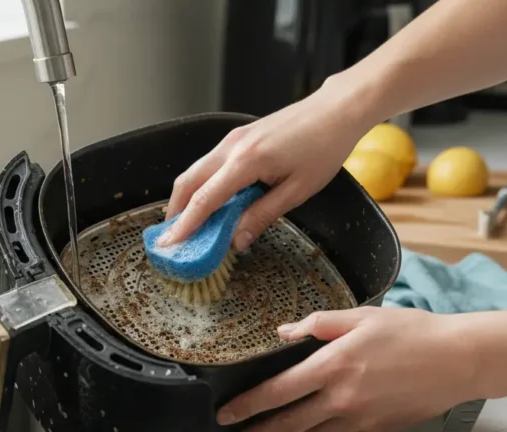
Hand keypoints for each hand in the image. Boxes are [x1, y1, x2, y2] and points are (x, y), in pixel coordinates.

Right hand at [157, 76, 371, 249]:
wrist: (335, 111)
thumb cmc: (323, 148)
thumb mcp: (297, 191)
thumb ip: (262, 216)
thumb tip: (236, 241)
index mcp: (246, 161)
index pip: (205, 199)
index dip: (186, 225)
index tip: (170, 244)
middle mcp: (232, 147)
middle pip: (188, 181)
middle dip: (176, 211)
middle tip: (170, 239)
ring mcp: (233, 139)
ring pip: (196, 171)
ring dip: (186, 198)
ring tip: (186, 225)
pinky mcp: (239, 137)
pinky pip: (210, 164)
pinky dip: (201, 185)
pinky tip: (208, 202)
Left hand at [216, 307, 481, 431]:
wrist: (458, 361)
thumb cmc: (414, 333)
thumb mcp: (362, 316)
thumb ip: (318, 323)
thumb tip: (284, 332)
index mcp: (333, 366)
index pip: (277, 392)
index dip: (248, 405)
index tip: (227, 414)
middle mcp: (341, 398)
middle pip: (286, 423)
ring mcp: (358, 419)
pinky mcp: (375, 430)